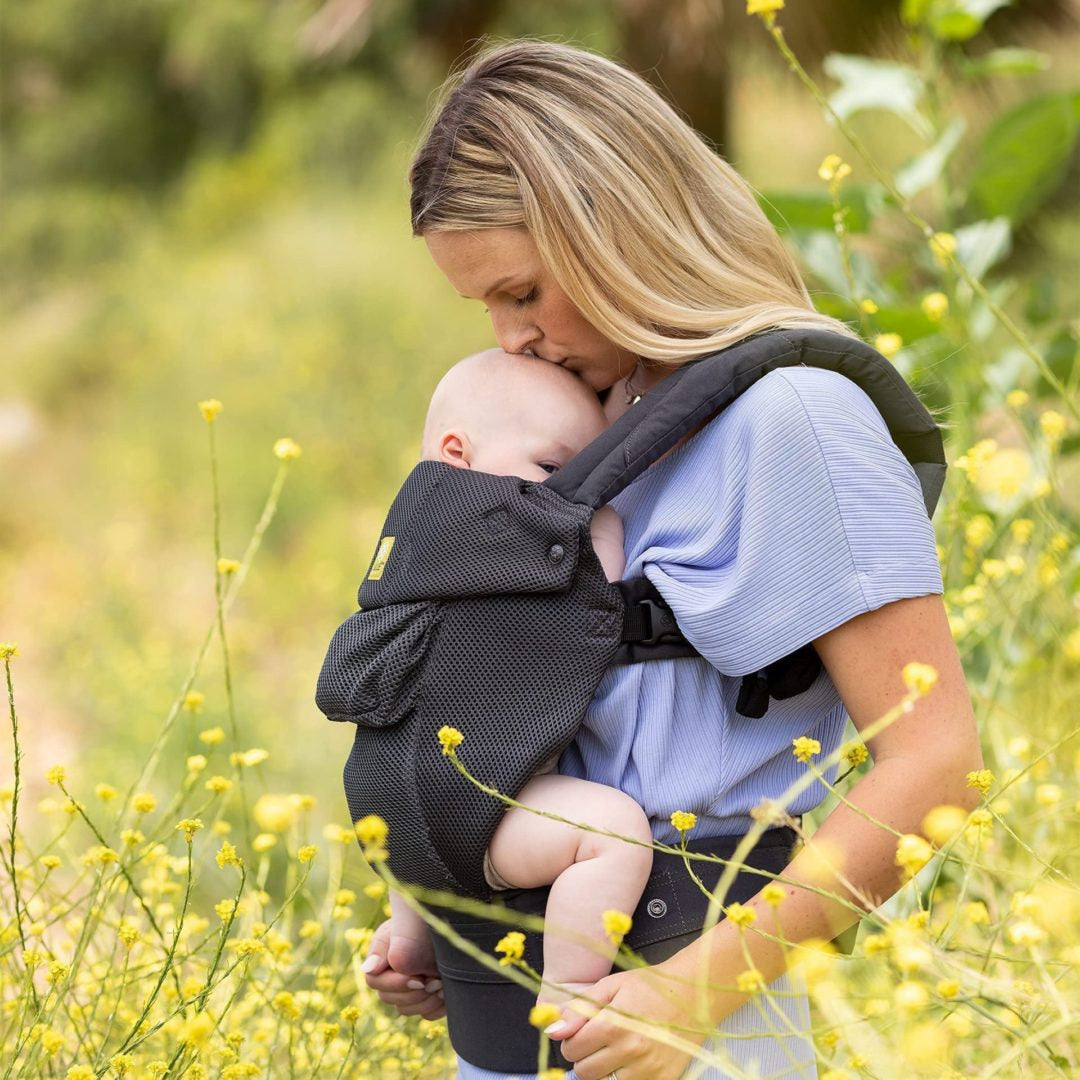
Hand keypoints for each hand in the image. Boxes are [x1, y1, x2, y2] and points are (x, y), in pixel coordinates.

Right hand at [361, 918, 445, 1018]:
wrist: (453, 922)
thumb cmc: (424, 919)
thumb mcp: (402, 927)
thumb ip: (385, 948)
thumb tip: (368, 969)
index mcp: (380, 958)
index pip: (375, 981)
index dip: (396, 984)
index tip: (418, 979)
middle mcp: (390, 977)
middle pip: (390, 999)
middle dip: (415, 993)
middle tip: (435, 981)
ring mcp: (408, 990)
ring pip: (406, 1010)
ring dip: (426, 1001)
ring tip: (442, 985)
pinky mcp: (426, 998)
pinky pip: (426, 1014)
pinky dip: (437, 1007)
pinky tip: (447, 992)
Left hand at [549, 965, 710, 1079]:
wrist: (693, 995)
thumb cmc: (649, 986)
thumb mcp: (611, 986)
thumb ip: (579, 1010)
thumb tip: (552, 1031)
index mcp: (614, 1025)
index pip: (572, 1049)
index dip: (572, 1040)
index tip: (582, 1032)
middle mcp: (631, 1051)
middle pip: (585, 1072)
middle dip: (585, 1056)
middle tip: (598, 1040)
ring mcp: (648, 1070)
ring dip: (604, 1069)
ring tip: (616, 1048)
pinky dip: (625, 1075)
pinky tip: (632, 1058)